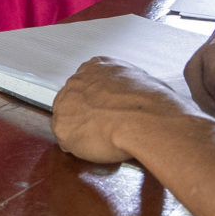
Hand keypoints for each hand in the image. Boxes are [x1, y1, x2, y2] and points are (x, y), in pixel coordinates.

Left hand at [52, 55, 204, 163]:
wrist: (144, 120)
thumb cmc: (151, 103)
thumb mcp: (143, 81)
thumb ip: (127, 85)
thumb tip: (134, 97)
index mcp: (97, 66)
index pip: (87, 83)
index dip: (96, 101)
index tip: (104, 111)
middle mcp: (77, 81)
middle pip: (73, 101)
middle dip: (86, 115)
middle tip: (105, 128)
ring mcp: (66, 104)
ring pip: (68, 121)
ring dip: (83, 131)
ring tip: (105, 138)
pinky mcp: (62, 128)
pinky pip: (67, 142)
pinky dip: (81, 149)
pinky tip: (99, 146)